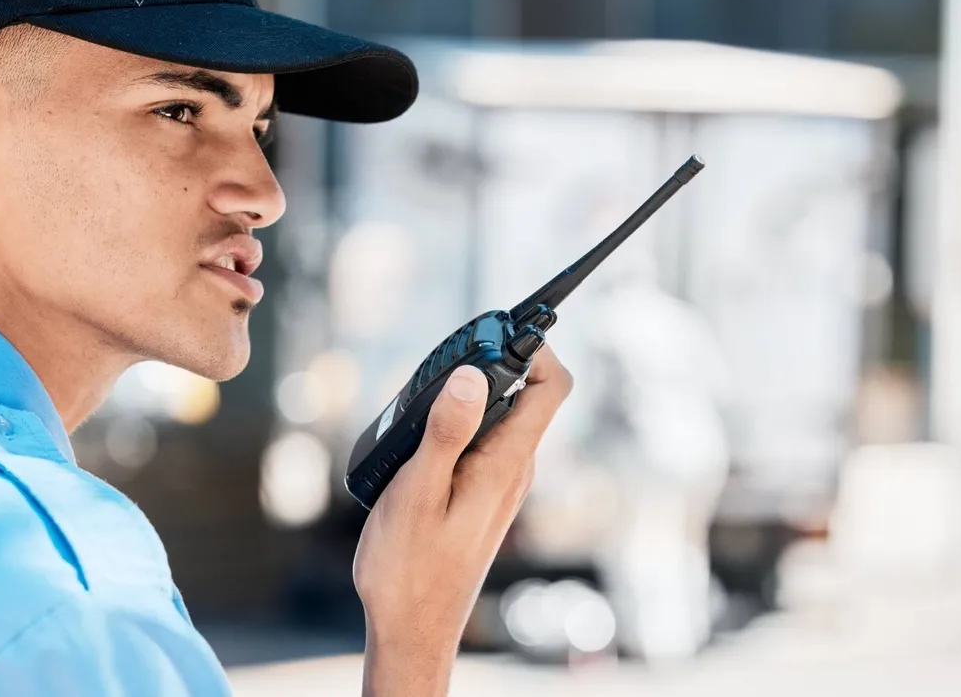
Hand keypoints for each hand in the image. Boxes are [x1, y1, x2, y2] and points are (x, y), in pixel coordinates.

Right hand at [353, 346, 572, 696]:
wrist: (410, 628)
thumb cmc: (409, 570)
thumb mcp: (417, 494)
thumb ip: (445, 433)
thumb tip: (473, 376)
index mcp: (505, 463)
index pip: (551, 386)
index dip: (535, 347)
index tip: (496, 331)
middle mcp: (512, 468)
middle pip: (526, 392)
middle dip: (492, 361)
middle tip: (445, 359)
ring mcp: (497, 482)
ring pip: (499, 414)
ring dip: (469, 393)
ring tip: (423, 396)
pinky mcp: (478, 493)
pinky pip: (480, 439)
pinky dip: (456, 422)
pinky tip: (417, 437)